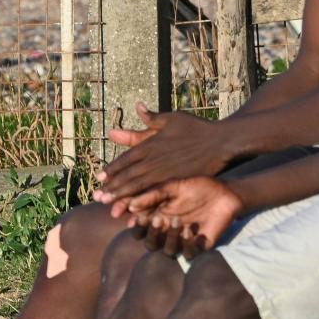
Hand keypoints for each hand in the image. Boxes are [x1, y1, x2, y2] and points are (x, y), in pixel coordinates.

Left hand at [94, 102, 230, 203]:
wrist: (221, 142)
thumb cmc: (196, 129)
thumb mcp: (171, 120)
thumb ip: (151, 119)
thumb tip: (137, 107)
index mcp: (151, 143)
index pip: (126, 158)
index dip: (112, 169)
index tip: (100, 177)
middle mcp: (155, 159)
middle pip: (129, 175)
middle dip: (112, 187)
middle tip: (97, 197)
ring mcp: (166, 172)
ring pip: (139, 187)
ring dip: (123, 197)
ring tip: (110, 207)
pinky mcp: (176, 182)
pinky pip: (156, 194)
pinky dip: (144, 202)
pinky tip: (136, 211)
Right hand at [126, 177, 242, 258]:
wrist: (224, 192)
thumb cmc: (197, 186)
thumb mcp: (173, 186)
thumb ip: (153, 195)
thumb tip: (130, 205)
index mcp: (158, 217)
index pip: (140, 229)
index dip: (136, 227)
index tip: (139, 217)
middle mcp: (168, 232)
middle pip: (150, 244)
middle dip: (152, 234)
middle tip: (158, 219)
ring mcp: (183, 240)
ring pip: (168, 250)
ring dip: (170, 238)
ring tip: (178, 221)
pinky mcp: (199, 246)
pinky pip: (188, 254)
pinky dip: (187, 244)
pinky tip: (191, 230)